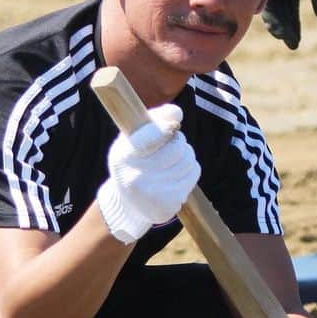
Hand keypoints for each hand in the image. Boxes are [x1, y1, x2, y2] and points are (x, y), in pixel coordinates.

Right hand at [97, 104, 200, 243]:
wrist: (129, 203)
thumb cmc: (135, 162)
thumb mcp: (134, 139)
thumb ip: (154, 120)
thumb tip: (176, 112)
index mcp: (123, 156)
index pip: (151, 136)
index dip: (166, 128)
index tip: (172, 127)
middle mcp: (136, 178)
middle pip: (177, 148)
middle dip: (180, 142)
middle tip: (174, 145)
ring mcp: (152, 194)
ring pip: (188, 161)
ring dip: (187, 156)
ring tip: (175, 161)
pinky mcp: (168, 205)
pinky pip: (192, 176)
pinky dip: (189, 172)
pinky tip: (176, 176)